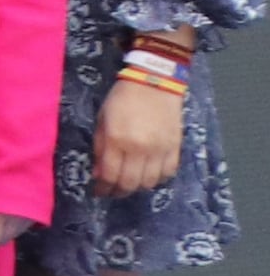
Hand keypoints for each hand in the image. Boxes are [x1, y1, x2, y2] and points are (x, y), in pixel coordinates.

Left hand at [95, 71, 188, 197]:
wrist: (154, 83)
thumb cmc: (122, 100)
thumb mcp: (102, 120)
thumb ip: (100, 148)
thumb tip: (99, 174)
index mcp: (117, 139)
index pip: (110, 175)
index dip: (103, 188)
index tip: (99, 192)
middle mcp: (140, 148)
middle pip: (130, 183)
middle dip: (119, 192)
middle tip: (112, 192)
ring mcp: (160, 149)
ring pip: (150, 182)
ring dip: (138, 187)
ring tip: (129, 184)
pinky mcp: (175, 148)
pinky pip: (168, 173)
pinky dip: (157, 179)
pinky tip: (148, 175)